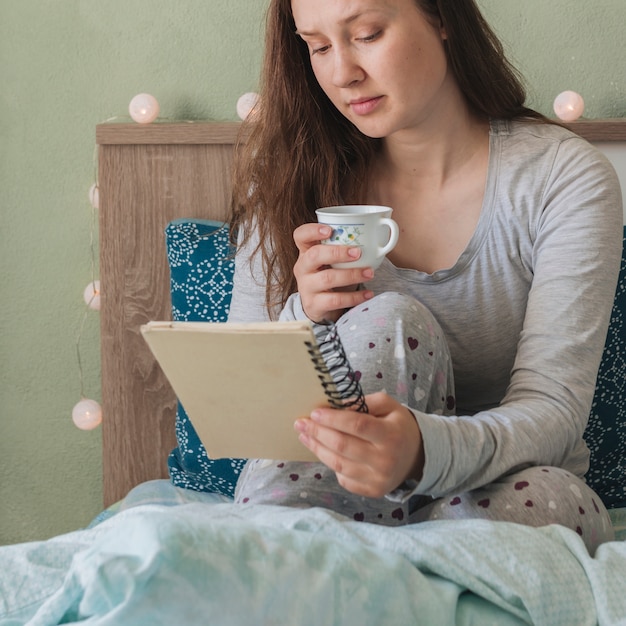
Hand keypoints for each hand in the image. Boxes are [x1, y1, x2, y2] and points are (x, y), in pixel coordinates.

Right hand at [293, 223, 374, 322]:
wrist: (319, 305)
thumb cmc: (329, 274)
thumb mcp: (331, 260)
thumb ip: (343, 247)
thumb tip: (377, 234)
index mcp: (306, 251)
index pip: (300, 236)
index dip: (312, 231)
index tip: (330, 229)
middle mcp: (302, 268)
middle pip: (314, 255)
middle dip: (338, 252)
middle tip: (358, 252)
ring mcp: (306, 287)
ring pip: (327, 278)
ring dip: (352, 275)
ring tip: (369, 273)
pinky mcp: (314, 304)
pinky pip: (335, 300)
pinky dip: (354, 297)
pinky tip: (368, 294)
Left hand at [294, 392, 424, 498]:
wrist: (417, 456)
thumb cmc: (398, 426)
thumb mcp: (389, 406)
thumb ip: (364, 402)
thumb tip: (335, 406)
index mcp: (391, 435)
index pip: (357, 425)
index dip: (333, 419)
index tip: (314, 412)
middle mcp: (386, 460)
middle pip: (343, 446)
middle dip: (317, 433)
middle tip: (300, 423)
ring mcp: (378, 479)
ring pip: (339, 464)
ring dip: (317, 449)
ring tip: (304, 436)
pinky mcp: (372, 491)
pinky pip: (344, 479)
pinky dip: (330, 464)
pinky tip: (323, 452)